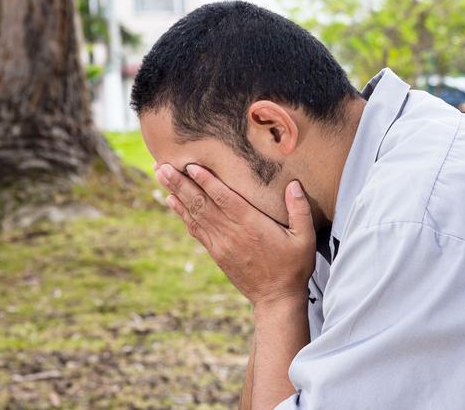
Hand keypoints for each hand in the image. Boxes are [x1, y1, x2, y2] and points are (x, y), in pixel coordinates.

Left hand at [154, 163, 315, 306]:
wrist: (276, 299)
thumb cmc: (294, 267)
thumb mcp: (305, 238)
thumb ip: (300, 210)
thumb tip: (293, 185)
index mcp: (252, 225)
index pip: (225, 199)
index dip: (206, 182)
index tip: (190, 166)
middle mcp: (232, 233)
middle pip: (201, 204)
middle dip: (180, 183)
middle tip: (162, 166)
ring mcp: (221, 244)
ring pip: (194, 214)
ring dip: (176, 194)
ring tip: (160, 176)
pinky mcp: (216, 253)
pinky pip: (195, 230)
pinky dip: (182, 214)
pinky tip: (171, 201)